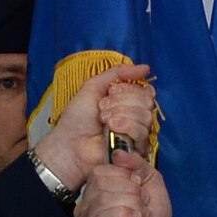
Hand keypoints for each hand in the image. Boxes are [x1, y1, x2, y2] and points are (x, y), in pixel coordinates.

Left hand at [35, 62, 154, 189]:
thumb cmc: (77, 118)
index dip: (129, 89)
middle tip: (102, 108)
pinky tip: (111, 130)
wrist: (70, 144)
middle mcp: (134, 116)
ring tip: (103, 120)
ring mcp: (136, 134)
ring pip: (145, 117)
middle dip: (122, 102)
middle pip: (147, 102)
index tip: (110, 92)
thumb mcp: (94, 86)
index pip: (145, 90)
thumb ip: (118, 73)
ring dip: (122, 114)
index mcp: (127, 101)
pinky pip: (143, 133)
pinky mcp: (135, 149)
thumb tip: (145, 67)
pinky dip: (126, 127)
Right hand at [76, 152, 174, 216]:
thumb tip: (118, 154)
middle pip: (101, 186)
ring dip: (131, 207)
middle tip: (141, 204)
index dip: (124, 177)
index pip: (99, 172)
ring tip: (139, 215)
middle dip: (130, 194)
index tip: (138, 187)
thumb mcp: (150, 179)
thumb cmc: (153, 214)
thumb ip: (136, 163)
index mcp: (97, 189)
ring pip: (103, 201)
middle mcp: (87, 205)